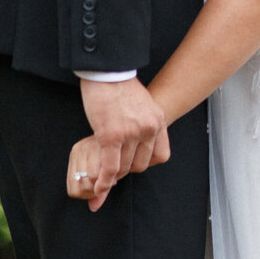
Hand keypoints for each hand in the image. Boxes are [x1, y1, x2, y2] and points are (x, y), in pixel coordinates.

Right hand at [71, 79, 169, 210]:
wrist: (107, 71)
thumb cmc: (120, 86)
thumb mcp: (144, 104)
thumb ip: (144, 124)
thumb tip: (137, 143)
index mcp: (158, 120)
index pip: (161, 156)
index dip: (145, 162)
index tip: (133, 162)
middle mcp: (148, 128)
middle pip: (140, 164)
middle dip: (126, 168)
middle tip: (113, 166)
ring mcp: (131, 133)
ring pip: (124, 168)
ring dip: (113, 175)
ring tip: (103, 174)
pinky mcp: (111, 136)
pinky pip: (110, 168)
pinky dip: (104, 181)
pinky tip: (98, 187)